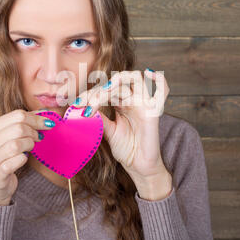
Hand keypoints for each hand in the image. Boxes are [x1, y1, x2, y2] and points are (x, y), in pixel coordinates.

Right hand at [0, 109, 55, 205]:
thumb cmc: (2, 159)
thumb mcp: (7, 138)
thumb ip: (23, 123)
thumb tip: (44, 112)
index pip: (16, 115)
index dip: (36, 118)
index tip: (48, 123)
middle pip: (18, 128)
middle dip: (34, 132)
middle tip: (39, 138)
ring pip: (16, 144)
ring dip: (29, 145)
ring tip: (31, 148)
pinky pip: (16, 161)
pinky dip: (24, 158)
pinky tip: (24, 158)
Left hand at [73, 69, 172, 199]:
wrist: (139, 166)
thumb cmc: (127, 148)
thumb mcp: (108, 131)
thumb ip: (99, 117)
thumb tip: (83, 107)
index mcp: (122, 102)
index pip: (106, 89)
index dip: (91, 94)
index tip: (77, 105)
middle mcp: (134, 99)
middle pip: (117, 82)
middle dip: (99, 90)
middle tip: (86, 102)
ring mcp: (145, 103)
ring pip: (135, 78)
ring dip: (118, 80)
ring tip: (104, 92)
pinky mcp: (154, 112)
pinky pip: (163, 90)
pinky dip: (159, 79)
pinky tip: (149, 73)